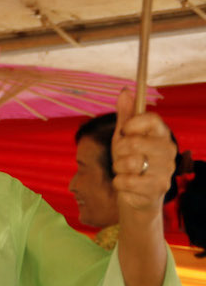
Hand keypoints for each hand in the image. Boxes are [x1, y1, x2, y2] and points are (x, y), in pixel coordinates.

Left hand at [112, 89, 175, 214]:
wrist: (136, 195)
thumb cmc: (130, 161)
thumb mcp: (124, 137)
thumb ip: (125, 115)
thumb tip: (124, 91)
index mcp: (161, 134)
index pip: (151, 118)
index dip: (132, 124)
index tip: (125, 131)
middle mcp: (168, 150)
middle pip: (133, 142)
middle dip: (118, 151)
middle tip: (122, 157)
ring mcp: (165, 169)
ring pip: (128, 162)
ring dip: (118, 168)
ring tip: (125, 171)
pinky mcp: (158, 187)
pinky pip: (125, 180)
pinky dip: (119, 183)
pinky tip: (127, 185)